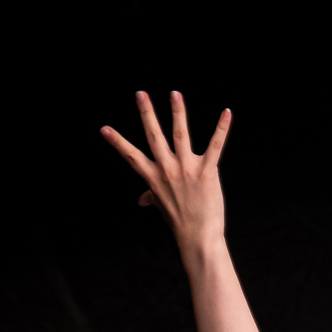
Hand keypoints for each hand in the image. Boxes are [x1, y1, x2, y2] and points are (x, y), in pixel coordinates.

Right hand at [100, 91, 230, 257]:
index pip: (130, 155)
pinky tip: (227, 113)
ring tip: (174, 93)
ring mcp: (187, 168)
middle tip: (140, 93)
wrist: (198, 238)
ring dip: (177, 112)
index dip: (117, 142)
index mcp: (153, 177)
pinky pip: (215, 145)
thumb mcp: (162, 207)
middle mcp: (167, 169)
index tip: (104, 128)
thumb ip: (152, 196)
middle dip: (146, 113)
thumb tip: (142, 200)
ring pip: (180, 134)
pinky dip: (222, 128)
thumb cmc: (179, 222)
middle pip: (154, 136)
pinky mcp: (207, 171)